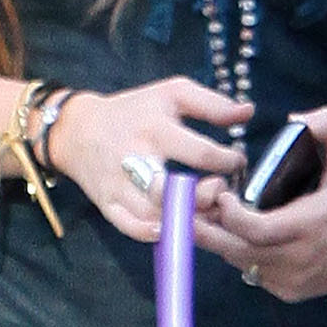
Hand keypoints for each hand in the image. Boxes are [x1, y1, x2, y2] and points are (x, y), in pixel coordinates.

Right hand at [46, 77, 250, 241]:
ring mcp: (119, 185)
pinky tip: (172, 228)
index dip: (229, 163)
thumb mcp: (172, 94)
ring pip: (154, 215)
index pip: (201, 154)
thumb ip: (212, 103)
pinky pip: (131, 227)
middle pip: (172, 191)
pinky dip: (153, 233)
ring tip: (205, 211)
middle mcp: (135, 159)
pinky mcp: (108, 204)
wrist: (78, 129)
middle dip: (204, 198)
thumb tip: (248, 112)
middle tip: (220, 191)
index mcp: (155, 129)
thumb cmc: (134, 111)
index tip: (236, 161)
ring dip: (185, 219)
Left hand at [193, 104, 326, 301]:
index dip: (229, 213)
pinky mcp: (289, 291)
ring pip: (238, 261)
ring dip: (222, 238)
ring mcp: (292, 280)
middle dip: (207, 227)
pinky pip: (251, 273)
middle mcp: (299, 258)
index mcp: (312, 225)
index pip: (255, 230)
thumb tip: (295, 118)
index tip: (222, 192)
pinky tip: (243, 234)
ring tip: (218, 212)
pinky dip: (241, 253)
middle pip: (235, 250)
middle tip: (197, 201)